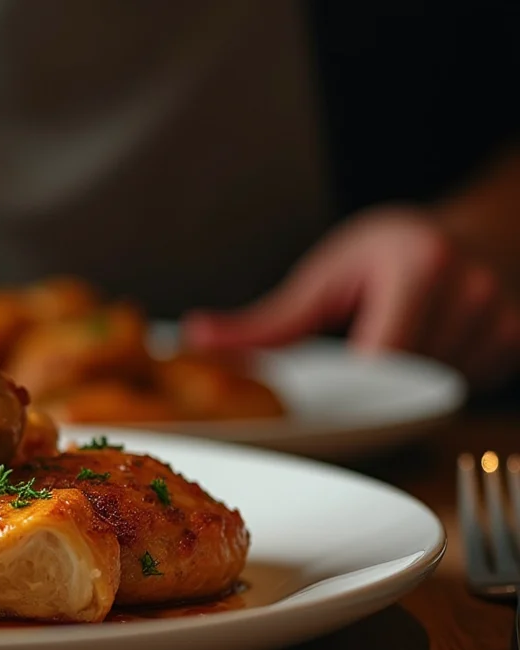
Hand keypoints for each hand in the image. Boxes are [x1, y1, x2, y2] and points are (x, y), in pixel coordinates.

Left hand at [182, 205, 519, 389]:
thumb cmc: (390, 249)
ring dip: (412, 382)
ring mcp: (503, 315)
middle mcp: (471, 289)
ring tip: (403, 335)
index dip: (354, 380)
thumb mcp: (326, 277)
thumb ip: (267, 322)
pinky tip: (434, 346)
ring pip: (440, 389)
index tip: (337, 381)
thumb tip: (194, 338)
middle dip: (379, 379)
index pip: (381, 355)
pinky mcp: (519, 338)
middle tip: (368, 350)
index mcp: (417, 265)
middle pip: (408, 379)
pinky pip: (470, 386)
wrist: (475, 227)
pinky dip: (444, 379)